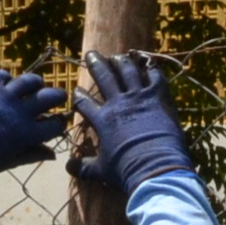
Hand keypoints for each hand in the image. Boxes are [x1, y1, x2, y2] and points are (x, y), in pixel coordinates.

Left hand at [0, 66, 69, 182]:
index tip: (56, 123)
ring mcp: (4, 97)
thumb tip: (53, 154)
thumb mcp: (10, 161)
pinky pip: (2, 75)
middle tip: (57, 98)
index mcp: (28, 133)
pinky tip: (4, 86)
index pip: (56, 124)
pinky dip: (6, 79)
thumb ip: (33, 154)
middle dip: (58, 97)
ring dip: (35, 83)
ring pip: (30, 80)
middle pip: (50, 96)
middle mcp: (20, 112)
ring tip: (34, 87)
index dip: (59, 123)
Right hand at [69, 51, 191, 194]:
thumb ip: (84, 167)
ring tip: (117, 56)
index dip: (78, 95)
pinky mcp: (157, 96)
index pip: (84, 102)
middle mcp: (117, 103)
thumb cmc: (125, 170)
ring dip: (121, 61)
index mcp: (101, 119)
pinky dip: (151, 69)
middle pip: (103, 76)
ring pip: (127, 71)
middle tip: (91, 54)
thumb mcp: (101, 171)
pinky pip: (154, 76)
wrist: (153, 167)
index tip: (76, 90)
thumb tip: (68, 168)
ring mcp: (138, 97)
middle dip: (96, 64)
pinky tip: (149, 63)